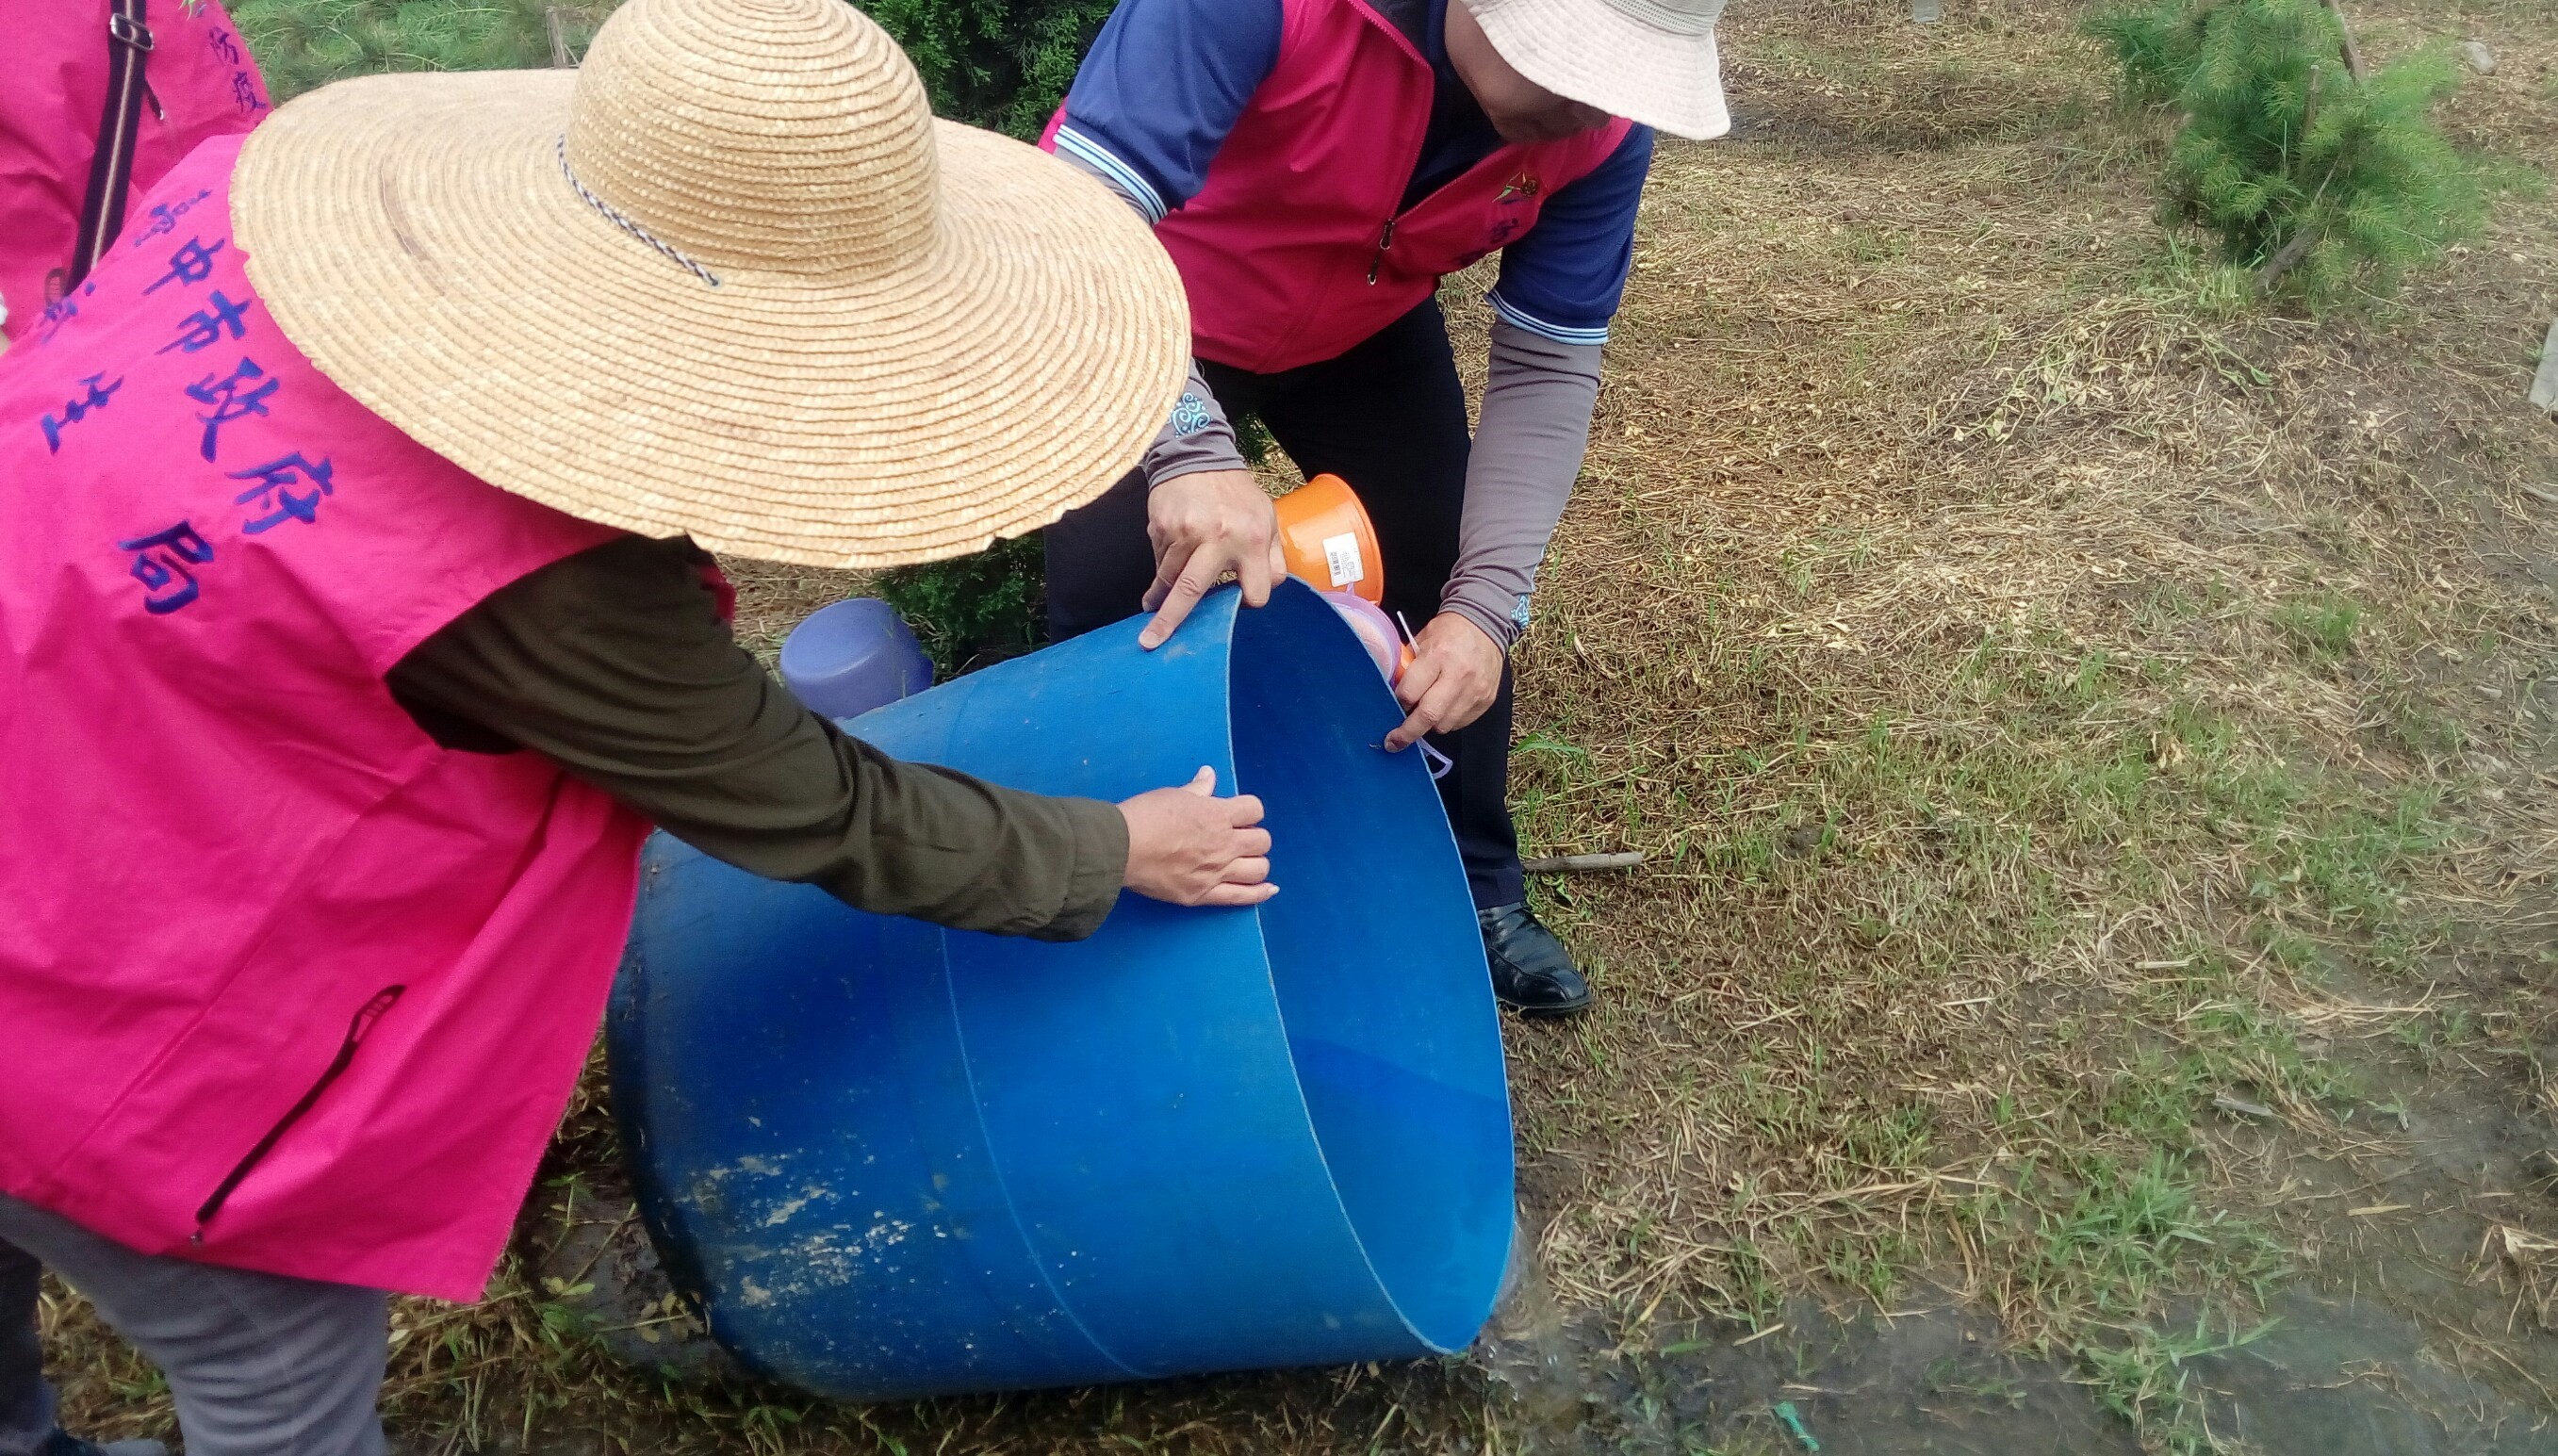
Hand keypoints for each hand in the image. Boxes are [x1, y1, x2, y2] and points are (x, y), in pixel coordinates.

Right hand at [1117, 767, 1275, 906]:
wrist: (1122, 848)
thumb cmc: (1144, 816)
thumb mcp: (1173, 795)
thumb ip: (1197, 789)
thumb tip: (1209, 774)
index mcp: (1217, 815)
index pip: (1254, 809)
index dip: (1249, 812)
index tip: (1238, 816)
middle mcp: (1223, 843)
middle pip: (1262, 841)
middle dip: (1254, 838)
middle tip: (1238, 839)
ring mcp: (1216, 871)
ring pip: (1259, 869)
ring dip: (1256, 863)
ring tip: (1244, 861)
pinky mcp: (1204, 894)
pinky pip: (1242, 896)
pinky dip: (1260, 893)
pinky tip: (1269, 889)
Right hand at [1139, 470, 1286, 648]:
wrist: (1199, 457)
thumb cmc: (1237, 494)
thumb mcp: (1268, 519)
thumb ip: (1272, 557)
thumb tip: (1265, 591)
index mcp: (1253, 540)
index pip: (1255, 592)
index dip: (1247, 601)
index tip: (1235, 603)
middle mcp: (1218, 538)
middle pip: (1192, 591)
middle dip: (1171, 620)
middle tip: (1153, 642)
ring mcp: (1186, 533)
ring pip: (1170, 578)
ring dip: (1162, 596)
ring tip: (1153, 607)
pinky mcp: (1162, 527)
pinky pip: (1160, 560)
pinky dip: (1162, 568)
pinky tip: (1164, 565)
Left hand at [1385, 613, 1503, 750]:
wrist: (1486, 624)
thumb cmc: (1449, 631)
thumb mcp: (1421, 639)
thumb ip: (1408, 667)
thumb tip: (1393, 693)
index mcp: (1437, 655)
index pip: (1410, 693)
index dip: (1398, 704)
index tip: (1391, 708)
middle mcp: (1458, 675)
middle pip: (1428, 716)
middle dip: (1407, 733)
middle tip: (1394, 742)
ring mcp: (1475, 691)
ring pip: (1444, 725)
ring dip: (1430, 724)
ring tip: (1425, 712)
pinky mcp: (1486, 700)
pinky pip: (1460, 723)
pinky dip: (1448, 720)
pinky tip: (1445, 707)